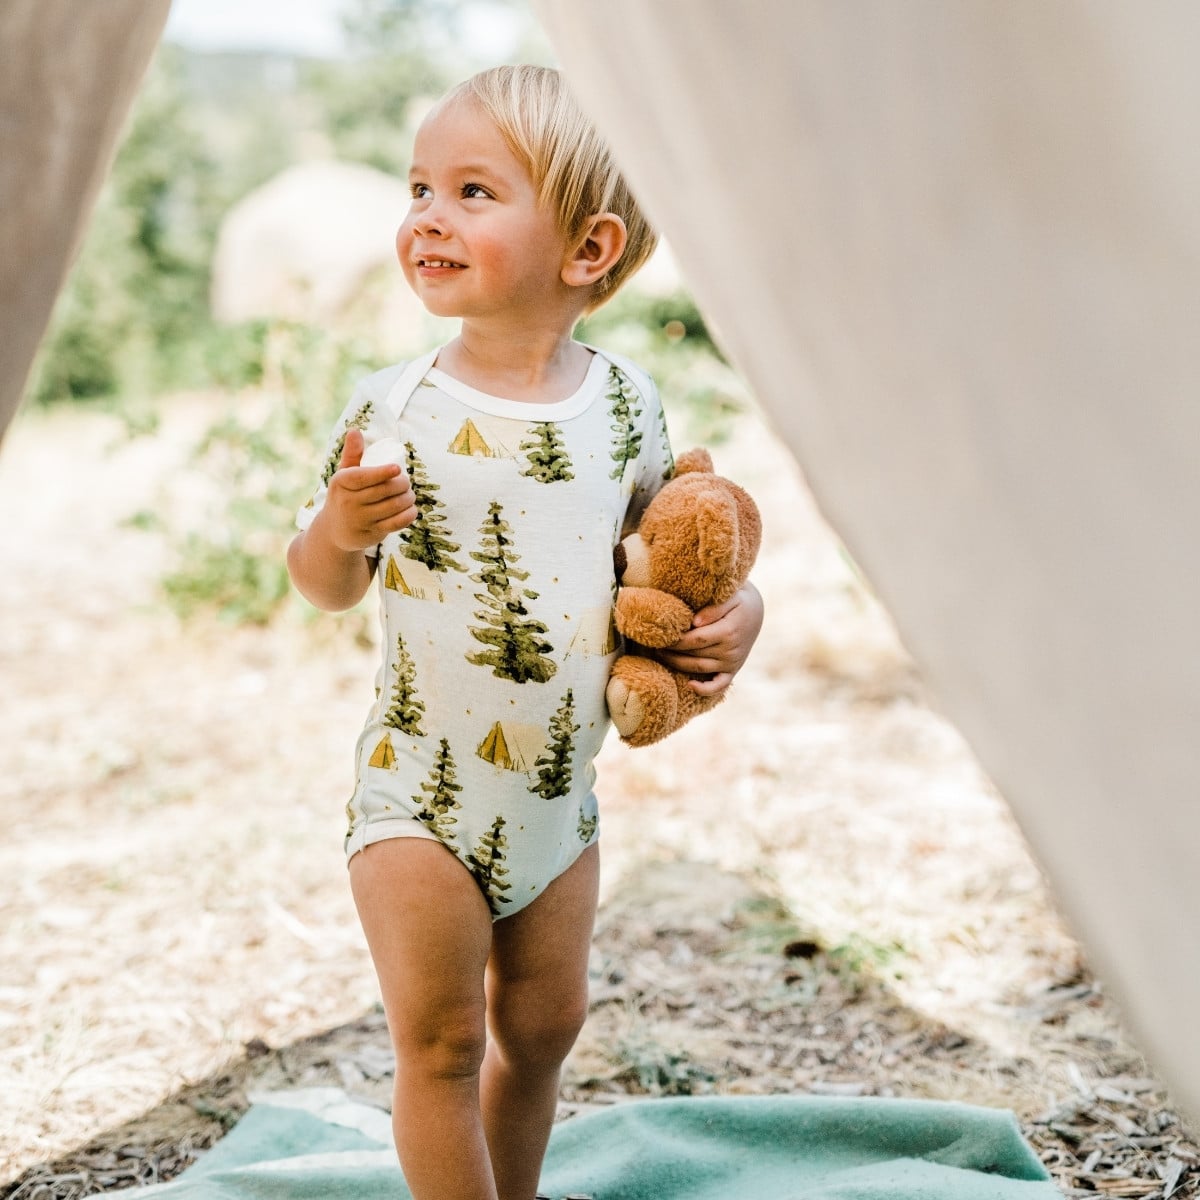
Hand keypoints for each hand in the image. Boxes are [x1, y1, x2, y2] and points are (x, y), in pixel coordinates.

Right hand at [322, 428, 417, 552]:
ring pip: (392, 506)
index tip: (397, 468)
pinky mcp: (371, 534)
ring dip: (408, 499)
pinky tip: (412, 509)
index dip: (381, 472)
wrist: (335, 530)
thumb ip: (352, 454)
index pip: (362, 477)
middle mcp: (348, 502)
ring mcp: (360, 519)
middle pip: (383, 490)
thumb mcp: (344, 475)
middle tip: (406, 482)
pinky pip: (395, 523)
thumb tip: (354, 430)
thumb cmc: (344, 495)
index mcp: (341, 482)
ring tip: (410, 494)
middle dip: (401, 484)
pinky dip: (408, 515)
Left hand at [655, 581, 764, 696]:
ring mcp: (732, 663)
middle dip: (671, 650)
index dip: (676, 640)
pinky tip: (689, 685)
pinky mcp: (733, 671)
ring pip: (699, 668)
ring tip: (660, 654)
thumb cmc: (738, 600)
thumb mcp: (731, 596)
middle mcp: (731, 650)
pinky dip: (704, 690)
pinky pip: (718, 686)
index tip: (660, 635)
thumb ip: (714, 608)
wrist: (757, 611)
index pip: (695, 639)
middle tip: (653, 644)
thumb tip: (694, 622)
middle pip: (693, 655)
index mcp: (729, 631)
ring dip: (677, 664)